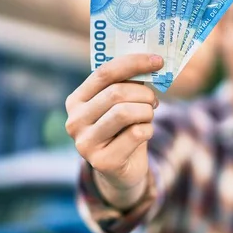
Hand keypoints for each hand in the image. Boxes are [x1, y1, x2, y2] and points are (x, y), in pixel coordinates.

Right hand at [65, 54, 162, 205]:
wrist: (121, 171)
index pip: (105, 72)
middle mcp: (74, 121)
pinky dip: (148, 129)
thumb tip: (151, 61)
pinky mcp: (101, 162)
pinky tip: (145, 133)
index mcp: (76, 100)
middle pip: (116, 92)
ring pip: (124, 112)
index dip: (134, 63)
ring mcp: (84, 143)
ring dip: (146, 112)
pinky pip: (135, 133)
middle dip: (143, 93)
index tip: (158, 61)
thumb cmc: (123, 129)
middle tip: (154, 100)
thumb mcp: (122, 103)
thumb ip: (129, 83)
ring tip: (148, 116)